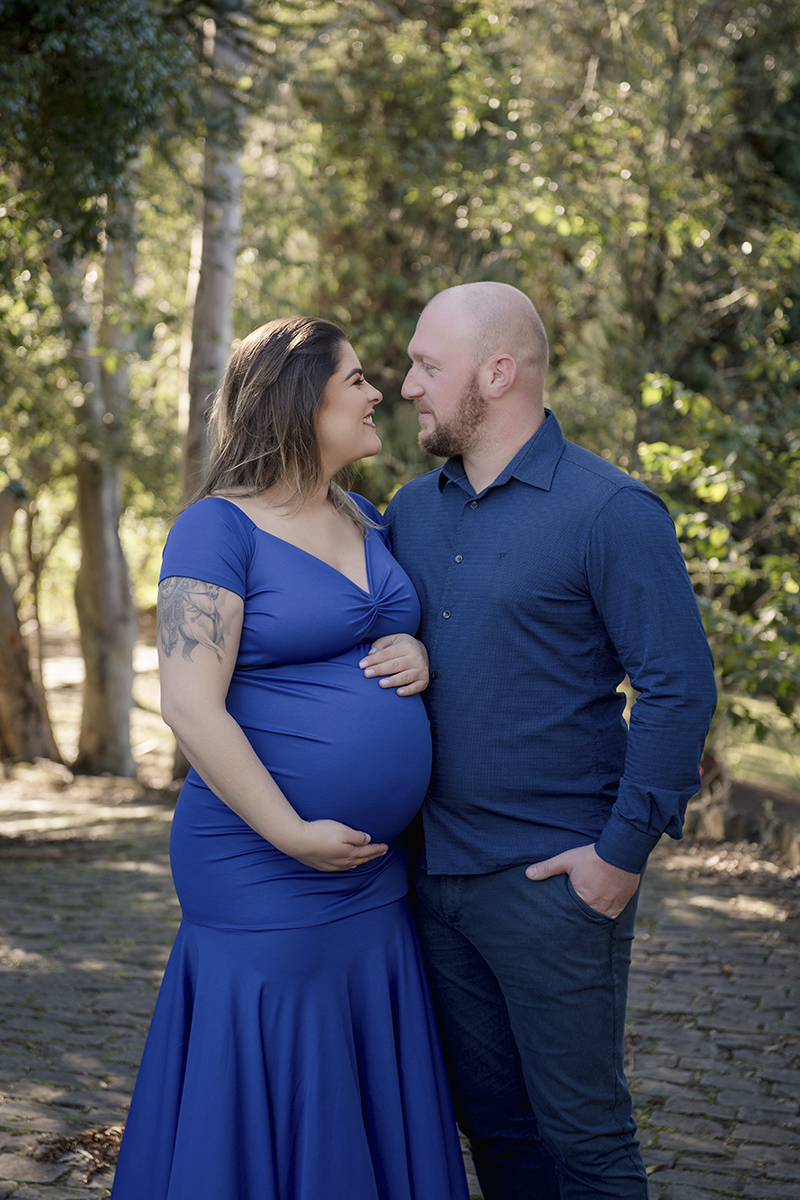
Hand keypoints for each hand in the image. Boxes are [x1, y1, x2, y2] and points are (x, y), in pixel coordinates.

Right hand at [285, 819, 388, 872]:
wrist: (297, 841)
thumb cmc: (320, 833)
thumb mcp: (343, 830)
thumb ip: (357, 836)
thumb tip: (368, 840)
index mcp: (350, 853)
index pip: (368, 852)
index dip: (378, 849)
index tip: (386, 847)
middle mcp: (342, 862)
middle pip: (361, 860)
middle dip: (372, 856)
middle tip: (381, 852)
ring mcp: (331, 865)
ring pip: (350, 865)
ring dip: (360, 861)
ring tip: (366, 858)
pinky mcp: (321, 865)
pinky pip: (340, 867)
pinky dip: (348, 865)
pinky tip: (346, 863)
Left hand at [359, 633, 429, 695]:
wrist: (423, 651)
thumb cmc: (402, 646)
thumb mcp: (392, 639)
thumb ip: (380, 645)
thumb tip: (370, 654)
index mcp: (406, 646)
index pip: (387, 654)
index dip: (373, 660)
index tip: (362, 665)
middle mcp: (415, 657)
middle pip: (395, 665)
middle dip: (380, 670)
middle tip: (367, 674)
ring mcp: (421, 669)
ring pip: (405, 676)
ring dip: (393, 681)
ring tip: (381, 684)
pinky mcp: (424, 680)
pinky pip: (416, 687)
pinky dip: (408, 690)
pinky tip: (398, 693)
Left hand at [525, 843, 639, 918]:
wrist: (622, 851)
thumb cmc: (593, 856)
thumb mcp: (567, 860)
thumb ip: (547, 868)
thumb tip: (528, 874)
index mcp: (582, 901)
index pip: (569, 914)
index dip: (565, 915)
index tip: (559, 920)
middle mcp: (598, 909)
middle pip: (585, 919)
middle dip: (578, 918)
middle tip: (572, 921)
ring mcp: (612, 909)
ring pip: (599, 919)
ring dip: (593, 917)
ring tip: (585, 916)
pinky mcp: (622, 905)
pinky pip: (612, 915)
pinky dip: (606, 913)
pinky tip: (600, 910)